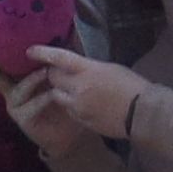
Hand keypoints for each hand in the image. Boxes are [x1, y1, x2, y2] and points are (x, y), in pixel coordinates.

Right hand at [0, 60, 87, 158]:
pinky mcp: (24, 119)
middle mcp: (12, 91)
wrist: (72, 130)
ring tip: (46, 71)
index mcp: (18, 77)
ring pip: (18, 90)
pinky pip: (32, 106)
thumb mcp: (59, 76)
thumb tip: (59, 33)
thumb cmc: (64, 100)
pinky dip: (43, 99)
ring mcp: (16, 106)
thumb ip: (53, 60)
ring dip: (32, 80)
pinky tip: (55, 94)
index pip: (2, 62)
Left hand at [19, 41, 144, 140]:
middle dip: (53, 75)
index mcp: (88, 70)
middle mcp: (78, 87)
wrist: (142, 113)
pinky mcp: (81, 120)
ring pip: (58, 96)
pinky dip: (72, 106)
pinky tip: (86, 105)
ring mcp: (78, 106)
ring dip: (62, 92)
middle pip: (53, 79)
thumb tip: (79, 69)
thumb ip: (90, 68)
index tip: (30, 51)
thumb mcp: (110, 69)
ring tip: (75, 91)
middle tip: (59, 73)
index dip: (43, 53)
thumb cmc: (133, 86)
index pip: (60, 58)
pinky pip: (69, 111)